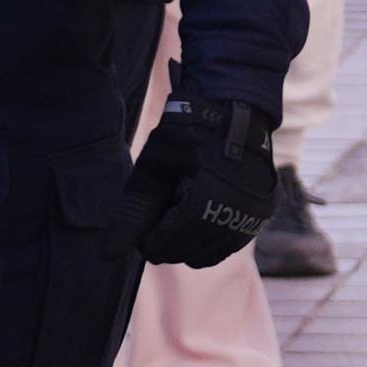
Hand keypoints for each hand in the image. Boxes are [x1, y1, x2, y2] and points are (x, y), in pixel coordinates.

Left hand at [132, 105, 287, 268]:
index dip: (148, 237)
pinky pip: (227, 246)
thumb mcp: (153, 169)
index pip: (167, 246)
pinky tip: (198, 213)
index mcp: (206, 201)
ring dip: (187, 241)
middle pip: (186, 254)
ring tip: (181, 208)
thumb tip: (105, 256)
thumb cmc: (186, 135)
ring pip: (207, 255)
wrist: (232, 110)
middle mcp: (235, 214)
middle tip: (161, 212)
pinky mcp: (261, 216)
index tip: (145, 219)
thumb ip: (131, 214)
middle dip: (167, 240)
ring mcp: (252, 217)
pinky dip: (208, 238)